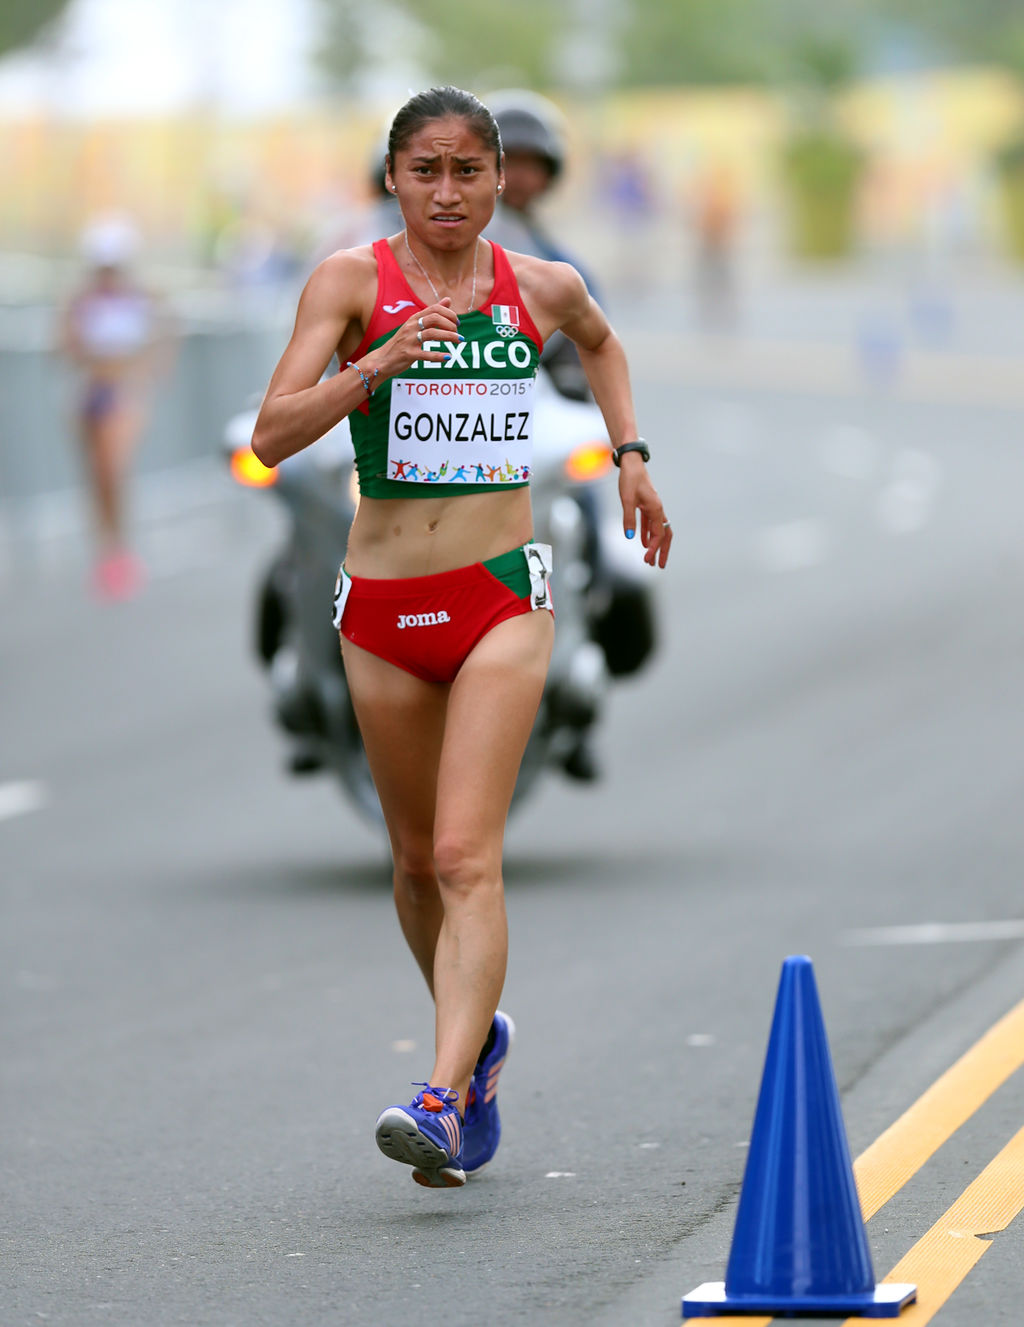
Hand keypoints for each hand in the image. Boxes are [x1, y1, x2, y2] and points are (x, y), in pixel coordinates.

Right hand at [383, 298, 464, 371]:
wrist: (382, 360)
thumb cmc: (401, 343)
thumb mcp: (415, 325)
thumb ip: (431, 313)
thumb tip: (448, 299)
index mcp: (414, 319)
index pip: (434, 309)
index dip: (449, 313)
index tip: (457, 322)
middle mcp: (411, 327)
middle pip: (434, 318)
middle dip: (450, 324)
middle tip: (458, 332)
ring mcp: (409, 340)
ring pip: (432, 334)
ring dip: (449, 336)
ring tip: (460, 341)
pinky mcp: (408, 354)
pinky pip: (426, 354)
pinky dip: (439, 356)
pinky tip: (448, 357)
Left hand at [619, 453, 670, 567]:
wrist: (631, 463)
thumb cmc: (630, 479)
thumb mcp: (627, 500)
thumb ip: (629, 518)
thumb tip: (630, 537)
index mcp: (656, 509)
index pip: (658, 534)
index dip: (654, 548)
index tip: (647, 559)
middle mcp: (658, 509)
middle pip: (664, 535)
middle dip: (662, 551)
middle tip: (658, 566)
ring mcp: (653, 508)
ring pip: (658, 530)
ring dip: (655, 545)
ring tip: (650, 559)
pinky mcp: (647, 505)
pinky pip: (650, 524)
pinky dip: (647, 534)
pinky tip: (642, 543)